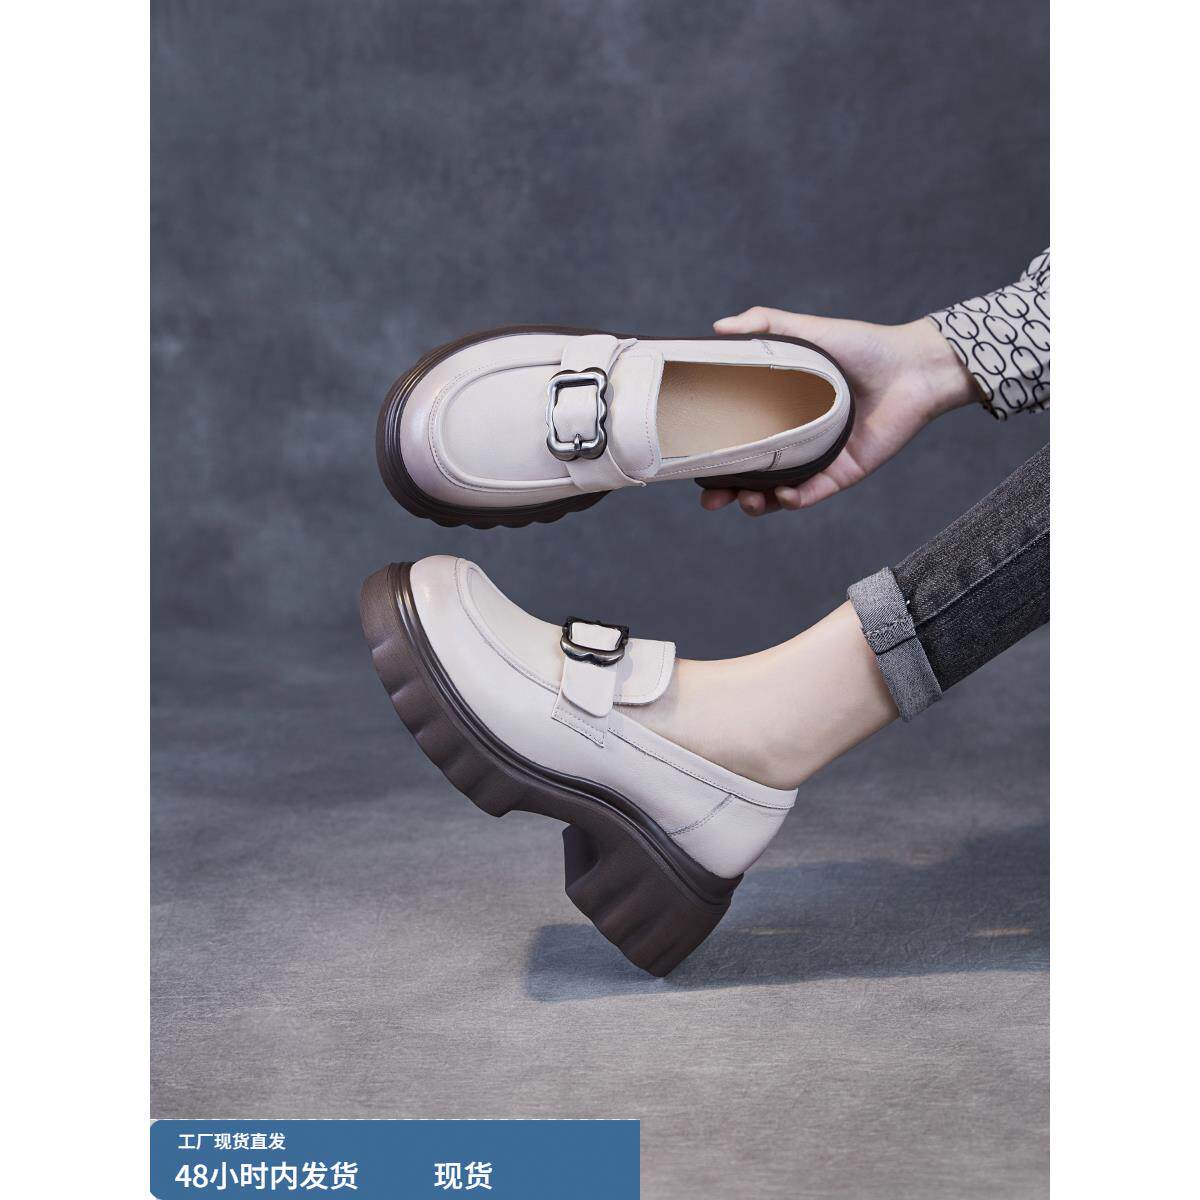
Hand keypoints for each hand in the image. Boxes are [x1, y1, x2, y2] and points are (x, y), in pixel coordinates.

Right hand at [702, 307, 976, 515]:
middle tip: (711, 500)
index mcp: (782, 412)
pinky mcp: (844, 471)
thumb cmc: (864, 346)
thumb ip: (764, 325)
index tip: (695, 467)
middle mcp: (797, 440)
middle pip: (753, 476)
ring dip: (757, 502)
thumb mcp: (807, 331)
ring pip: (779, 493)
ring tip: (747, 500)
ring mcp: (820, 460)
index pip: (741, 441)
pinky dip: (795, 500)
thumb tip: (716, 328)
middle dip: (729, 493)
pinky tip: (782, 495)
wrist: (914, 365)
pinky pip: (814, 494)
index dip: (716, 457)